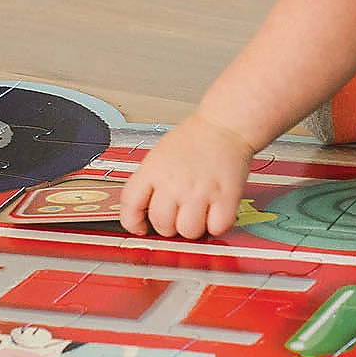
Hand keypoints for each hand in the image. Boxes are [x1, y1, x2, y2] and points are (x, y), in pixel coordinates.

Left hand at [117, 112, 257, 239]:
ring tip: (199, 212)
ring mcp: (200, 191)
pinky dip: (217, 225)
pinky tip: (216, 212)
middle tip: (178, 214)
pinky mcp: (225, 197)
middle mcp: (174, 183)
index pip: (130, 205)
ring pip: (189, 231)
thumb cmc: (196, 137)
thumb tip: (145, 211)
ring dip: (194, 227)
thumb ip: (151, 182)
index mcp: (154, 170)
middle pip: (162, 224)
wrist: (225, 124)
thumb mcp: (160, 154)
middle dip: (169, 225)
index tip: (140, 227)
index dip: (132, 222)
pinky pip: (216, 228)